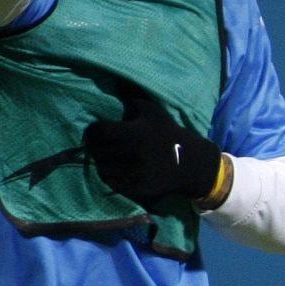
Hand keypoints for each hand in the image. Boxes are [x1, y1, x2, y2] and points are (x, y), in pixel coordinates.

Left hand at [83, 93, 221, 203]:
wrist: (191, 162)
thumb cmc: (169, 133)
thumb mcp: (154, 112)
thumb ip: (132, 103)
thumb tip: (111, 98)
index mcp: (135, 132)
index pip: (99, 131)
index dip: (93, 132)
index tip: (95, 133)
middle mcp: (134, 152)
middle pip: (98, 151)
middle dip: (97, 148)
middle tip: (101, 147)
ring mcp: (136, 172)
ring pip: (102, 168)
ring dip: (103, 164)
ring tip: (108, 160)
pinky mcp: (138, 187)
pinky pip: (111, 183)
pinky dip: (110, 177)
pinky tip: (116, 172)